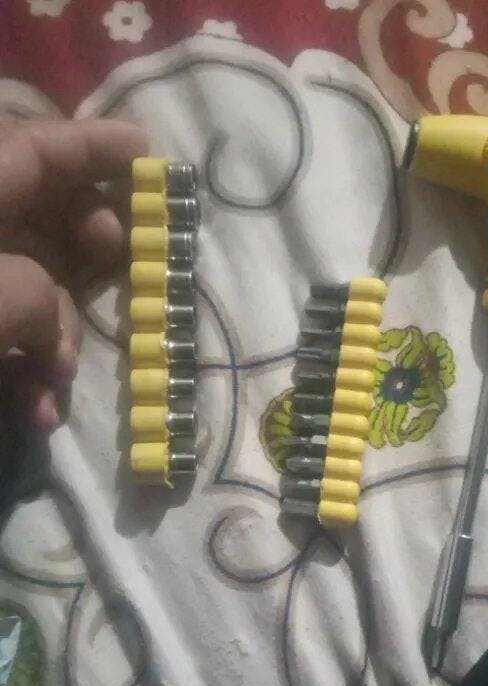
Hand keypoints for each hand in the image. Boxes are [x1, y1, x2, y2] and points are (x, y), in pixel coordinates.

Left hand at [0, 118, 146, 429]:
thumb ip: (39, 301)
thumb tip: (52, 334)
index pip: (33, 149)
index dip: (96, 147)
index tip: (150, 157)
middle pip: (35, 211)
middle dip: (88, 241)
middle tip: (124, 258)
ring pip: (26, 288)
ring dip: (58, 336)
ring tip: (61, 380)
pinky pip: (1, 341)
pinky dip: (24, 376)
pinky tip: (38, 413)